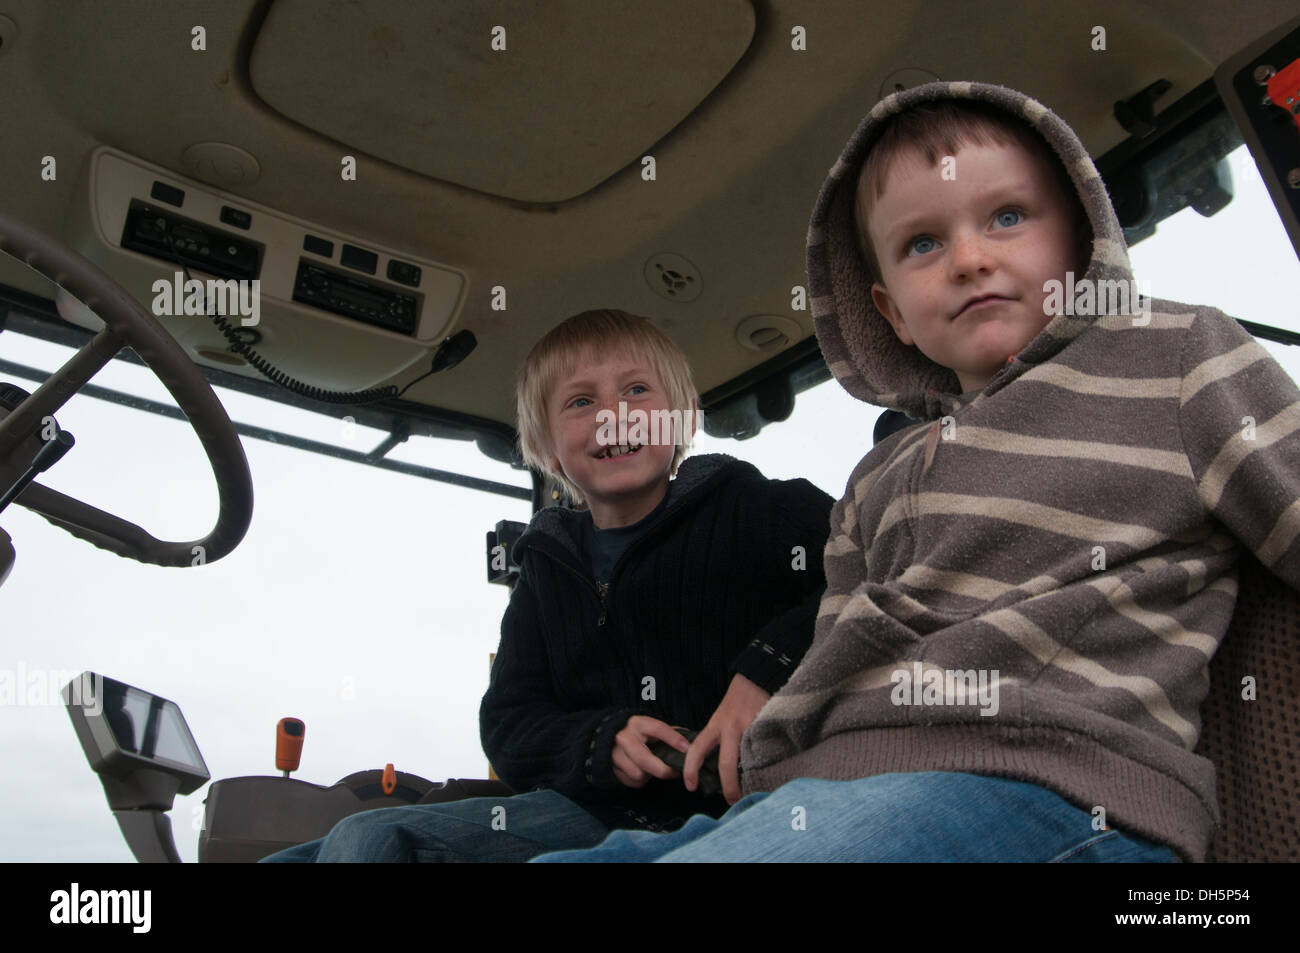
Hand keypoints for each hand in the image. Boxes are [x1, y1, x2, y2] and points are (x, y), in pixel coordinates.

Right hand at [612, 715, 689, 788]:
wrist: (608, 736)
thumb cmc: (637, 733)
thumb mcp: (650, 727)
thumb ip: (669, 733)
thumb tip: (691, 741)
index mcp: (638, 723)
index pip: (658, 729)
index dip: (673, 739)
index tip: (687, 749)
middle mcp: (625, 737)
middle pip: (645, 759)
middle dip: (663, 770)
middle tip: (675, 772)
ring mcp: (615, 753)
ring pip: (638, 774)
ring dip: (650, 776)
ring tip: (653, 769)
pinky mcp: (611, 767)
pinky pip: (631, 781)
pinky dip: (640, 781)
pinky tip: (642, 772)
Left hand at [684, 673, 770, 803]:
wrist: (756, 677)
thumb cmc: (738, 701)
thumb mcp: (722, 717)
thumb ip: (720, 738)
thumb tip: (718, 768)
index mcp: (716, 725)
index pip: (697, 749)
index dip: (691, 769)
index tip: (690, 786)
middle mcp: (730, 727)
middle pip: (725, 764)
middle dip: (728, 787)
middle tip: (732, 801)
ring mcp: (749, 728)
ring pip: (747, 761)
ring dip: (750, 779)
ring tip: (753, 792)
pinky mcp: (766, 727)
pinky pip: (766, 752)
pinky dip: (766, 765)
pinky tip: (769, 773)